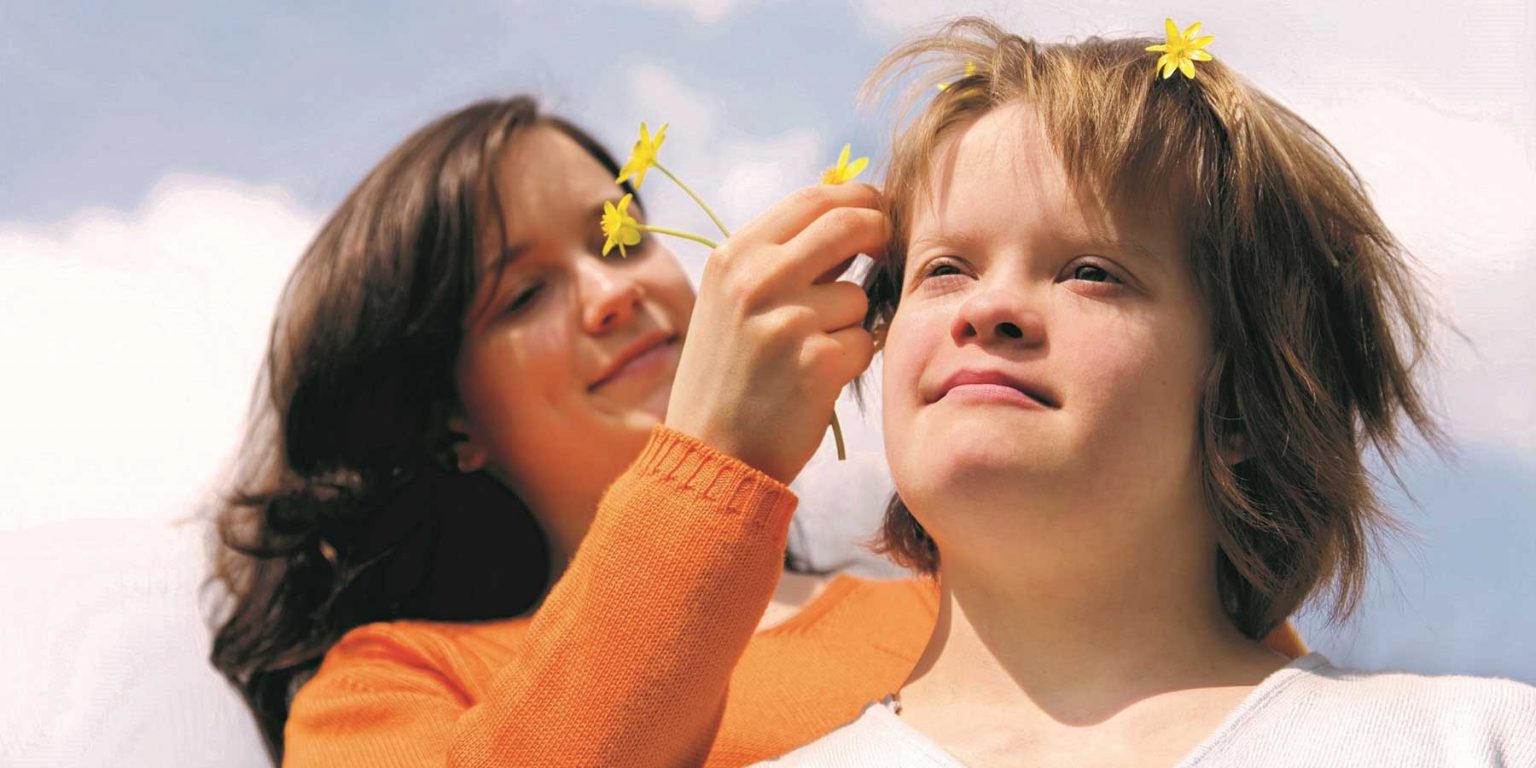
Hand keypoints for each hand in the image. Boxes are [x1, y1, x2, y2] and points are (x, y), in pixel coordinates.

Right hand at [665, 183, 888, 483]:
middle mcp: (756, 279)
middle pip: (849, 224)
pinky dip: (850, 361)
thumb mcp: (733, 302)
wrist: (712, 454)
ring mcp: (787, 319)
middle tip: (888, 249)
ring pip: (859, 296)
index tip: (877, 210)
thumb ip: (780, 260)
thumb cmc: (729, 376)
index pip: (813, 198)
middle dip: (880, 232)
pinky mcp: (817, 361)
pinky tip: (814, 383)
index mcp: (734, 256)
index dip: (857, 198)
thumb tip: (852, 216)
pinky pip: (864, 342)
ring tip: (809, 354)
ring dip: (852, 322)